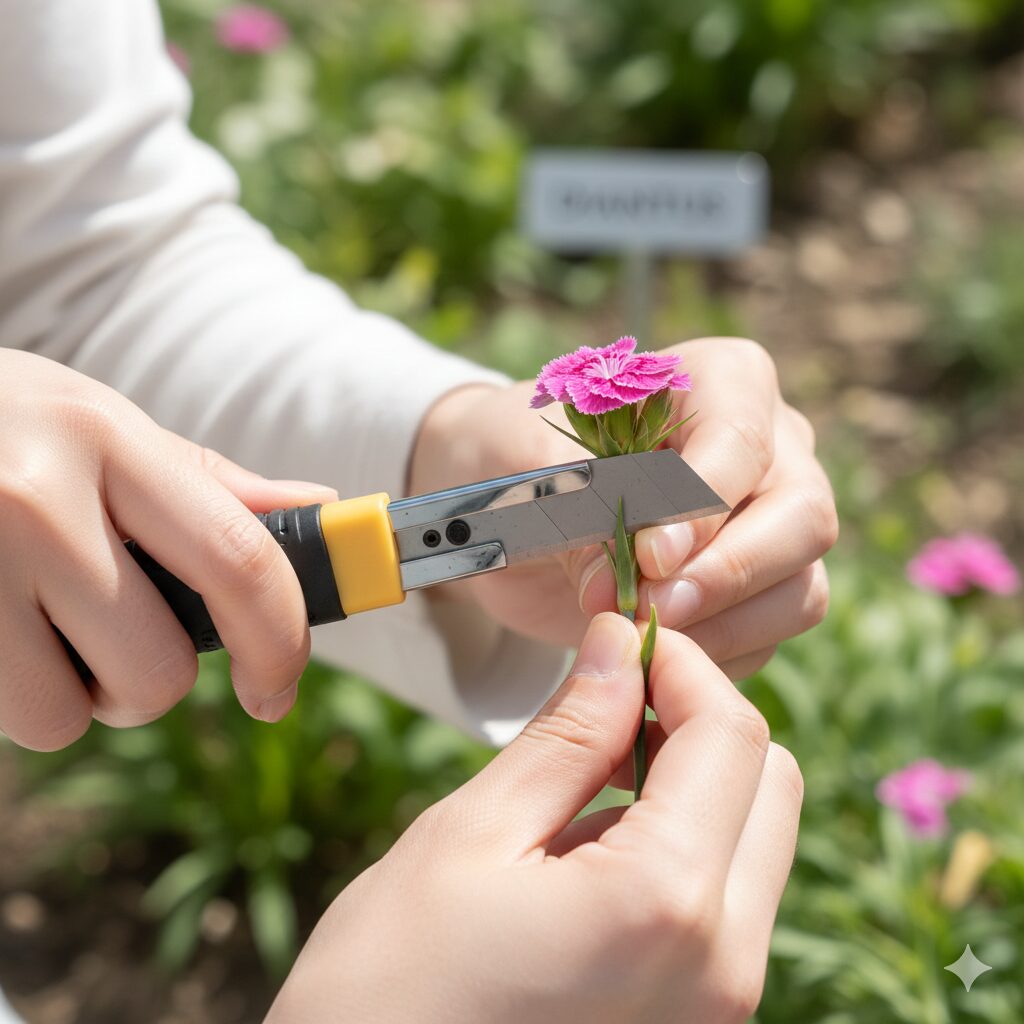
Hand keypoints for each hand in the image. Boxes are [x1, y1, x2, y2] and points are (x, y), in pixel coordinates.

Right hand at [0, 350, 336, 748]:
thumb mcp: (96, 426)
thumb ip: (207, 482)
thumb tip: (317, 509)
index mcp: (106, 440)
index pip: (239, 562)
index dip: (281, 641)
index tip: (277, 691)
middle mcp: (34, 500)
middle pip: (156, 671)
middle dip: (145, 682)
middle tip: (106, 638)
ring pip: (70, 717)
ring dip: (70, 696)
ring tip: (30, 627)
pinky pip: (7, 720)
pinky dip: (12, 698)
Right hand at [267, 614, 802, 1023]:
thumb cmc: (390, 987)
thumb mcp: (473, 832)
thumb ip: (569, 733)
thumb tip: (619, 646)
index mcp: (665, 905)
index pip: (732, 735)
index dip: (682, 665)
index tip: (627, 637)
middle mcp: (722, 966)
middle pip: (771, 782)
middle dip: (700, 717)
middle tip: (613, 695)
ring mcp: (718, 1005)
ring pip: (758, 836)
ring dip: (694, 778)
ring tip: (590, 775)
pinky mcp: (699, 1020)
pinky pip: (727, 894)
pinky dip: (684, 838)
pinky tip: (596, 841)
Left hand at [410, 338, 837, 678]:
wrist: (510, 504)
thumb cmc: (517, 454)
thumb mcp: (522, 462)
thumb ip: (573, 511)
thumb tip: (614, 588)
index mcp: (720, 380)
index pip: (741, 438)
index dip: (703, 504)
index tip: (647, 556)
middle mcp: (770, 448)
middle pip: (802, 516)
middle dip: (726, 573)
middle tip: (646, 606)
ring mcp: (774, 524)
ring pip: (801, 586)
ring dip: (723, 625)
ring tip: (637, 633)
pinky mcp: (758, 592)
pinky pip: (768, 636)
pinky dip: (715, 655)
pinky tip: (652, 652)